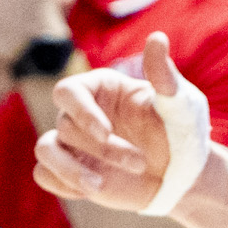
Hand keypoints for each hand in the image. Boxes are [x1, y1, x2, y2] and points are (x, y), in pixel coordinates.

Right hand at [33, 32, 193, 212]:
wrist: (183, 175)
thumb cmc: (183, 132)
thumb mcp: (180, 104)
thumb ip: (165, 75)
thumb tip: (158, 38)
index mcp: (101, 88)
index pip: (67, 92)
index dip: (80, 112)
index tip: (105, 133)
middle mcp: (82, 113)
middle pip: (65, 126)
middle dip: (101, 148)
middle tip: (140, 164)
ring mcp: (75, 144)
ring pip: (44, 151)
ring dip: (68, 169)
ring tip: (97, 186)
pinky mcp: (72, 172)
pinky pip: (44, 175)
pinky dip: (61, 184)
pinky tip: (94, 190)